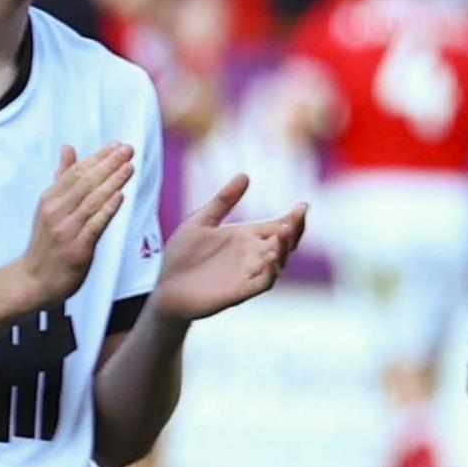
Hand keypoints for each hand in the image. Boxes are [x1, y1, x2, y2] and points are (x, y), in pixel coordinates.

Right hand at [14, 143, 135, 307]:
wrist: (33, 281)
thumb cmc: (46, 243)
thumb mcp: (48, 206)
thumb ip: (61, 177)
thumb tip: (67, 148)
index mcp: (50, 199)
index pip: (76, 172)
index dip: (98, 157)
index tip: (116, 145)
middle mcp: (56, 212)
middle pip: (85, 183)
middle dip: (108, 164)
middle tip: (127, 150)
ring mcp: (66, 230)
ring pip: (91, 201)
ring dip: (112, 182)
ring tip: (129, 167)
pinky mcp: (77, 248)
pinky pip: (94, 225)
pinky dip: (107, 209)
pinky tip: (120, 196)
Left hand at [149, 174, 306, 321]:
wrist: (164, 289)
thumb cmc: (181, 256)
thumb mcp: (200, 221)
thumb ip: (223, 201)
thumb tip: (245, 175)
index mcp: (246, 237)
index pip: (278, 225)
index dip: (293, 217)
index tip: (303, 205)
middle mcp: (252, 254)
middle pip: (284, 241)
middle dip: (295, 229)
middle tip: (299, 215)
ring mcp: (248, 273)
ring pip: (278, 261)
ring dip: (284, 247)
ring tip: (284, 230)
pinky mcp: (241, 291)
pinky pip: (264, 282)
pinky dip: (271, 271)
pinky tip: (271, 257)